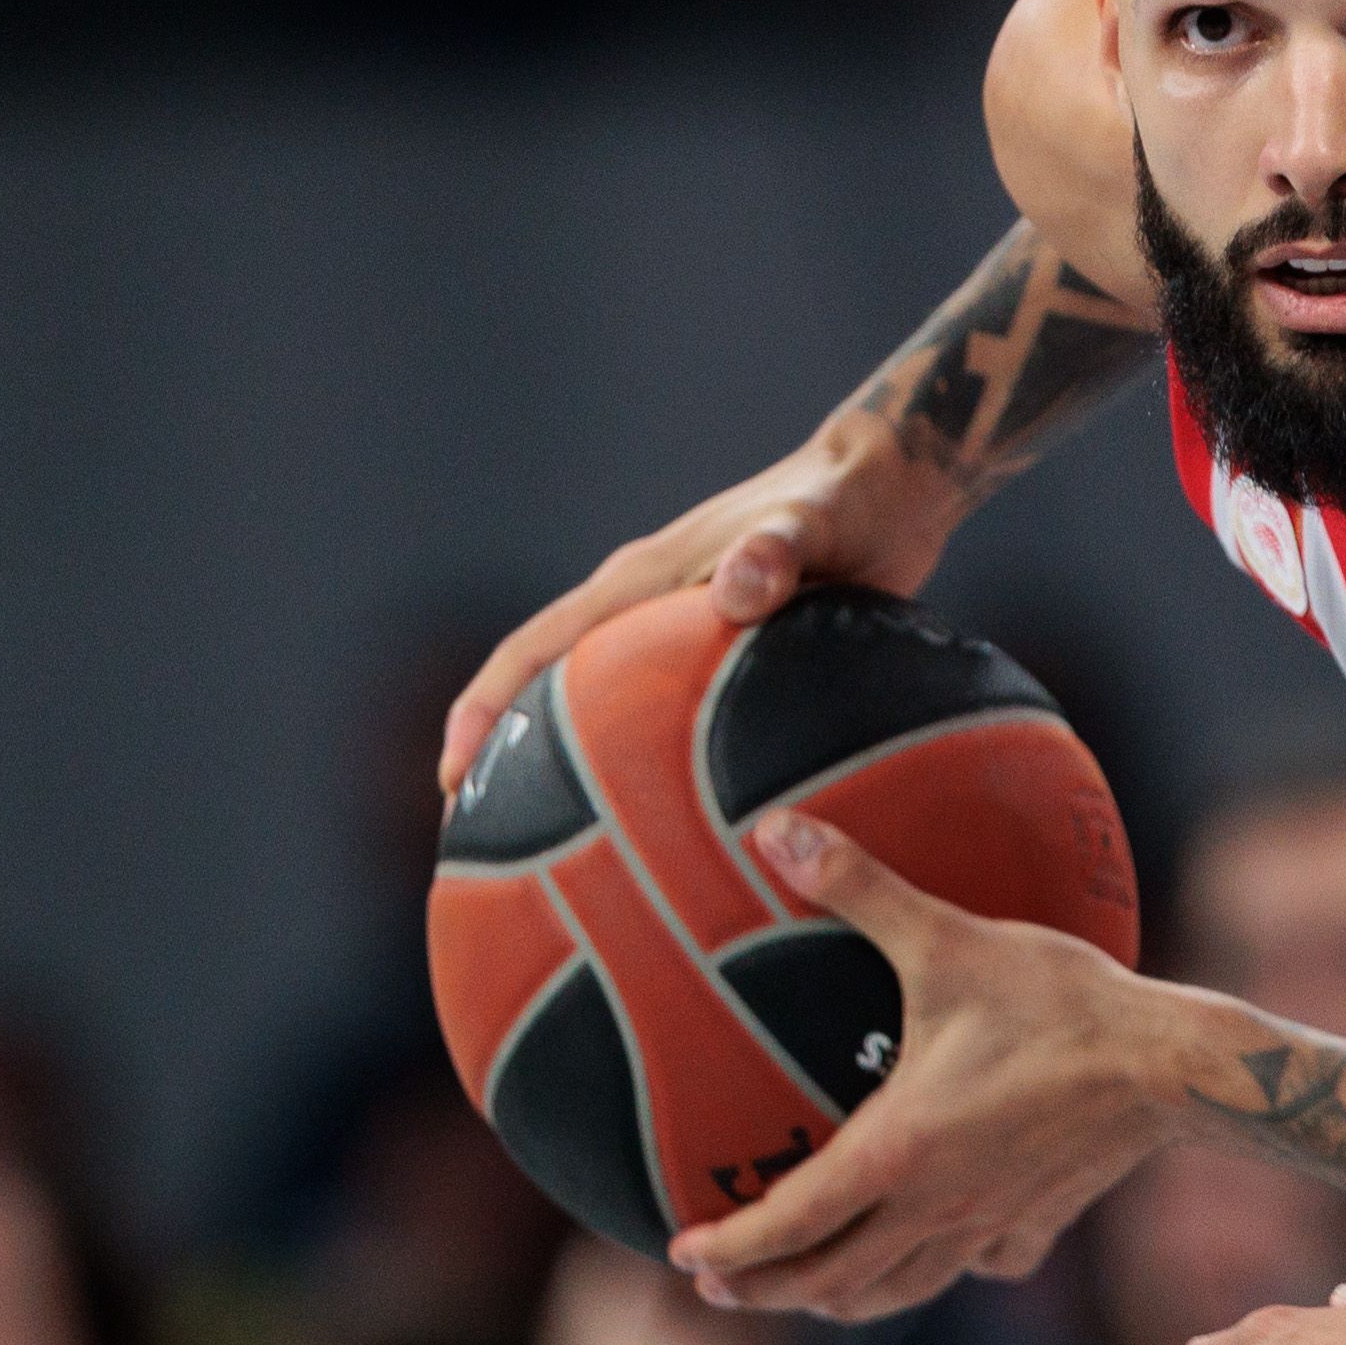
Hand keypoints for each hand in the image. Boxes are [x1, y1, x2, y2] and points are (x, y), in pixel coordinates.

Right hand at [439, 421, 963, 795]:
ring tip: (570, 858)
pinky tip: (684, 835)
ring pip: (605, 710)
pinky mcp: (727, 656)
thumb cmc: (850, 499)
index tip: (452, 779)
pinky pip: (670, 719)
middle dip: (508, 758)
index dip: (484, 709)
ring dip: (577, 771)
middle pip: (548, 688)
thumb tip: (736, 589)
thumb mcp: (816, 521)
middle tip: (487, 846)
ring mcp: (682, 633)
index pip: (534, 646)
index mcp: (640, 579)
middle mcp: (646, 607)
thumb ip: (777, 548)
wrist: (893, 486)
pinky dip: (656, 770)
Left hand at [668, 815, 1177, 1319]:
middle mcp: (933, 1208)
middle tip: (721, 1284)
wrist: (1170, 1062)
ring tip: (809, 1292)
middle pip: (830, 1282)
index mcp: (893, 1155)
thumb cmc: (1057, 1004)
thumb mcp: (948, 939)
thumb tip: (774, 828)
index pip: (787, 1226)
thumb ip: (857, 887)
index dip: (727, 1249)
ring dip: (841, 1298)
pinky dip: (945, 1268)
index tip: (681, 1256)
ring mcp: (988, 1224)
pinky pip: (981, 1266)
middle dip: (766, 1290)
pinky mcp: (1039, 1222)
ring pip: (899, 1290)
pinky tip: (944, 1250)